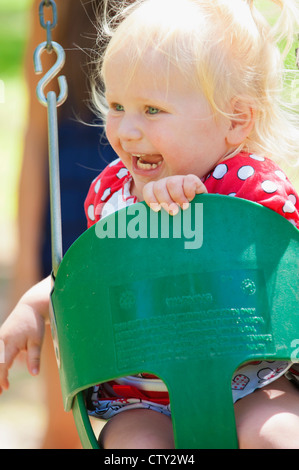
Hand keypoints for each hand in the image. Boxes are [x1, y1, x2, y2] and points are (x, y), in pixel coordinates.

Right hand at [0, 276, 50, 393]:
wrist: (31, 306)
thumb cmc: (35, 323)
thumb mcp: (37, 341)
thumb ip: (35, 358)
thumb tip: (34, 374)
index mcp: (10, 343)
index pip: (2, 365)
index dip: (2, 378)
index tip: (5, 388)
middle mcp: (1, 341)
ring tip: (0, 389)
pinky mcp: (0, 339)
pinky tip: (2, 376)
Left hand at [143, 174, 206, 214]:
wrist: (200, 214)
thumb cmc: (181, 218)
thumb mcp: (169, 219)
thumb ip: (160, 220)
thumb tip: (148, 231)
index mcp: (157, 191)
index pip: (148, 189)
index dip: (150, 198)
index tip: (157, 210)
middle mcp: (166, 184)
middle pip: (159, 187)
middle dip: (165, 201)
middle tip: (173, 212)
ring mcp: (179, 180)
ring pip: (172, 182)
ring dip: (177, 196)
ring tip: (184, 207)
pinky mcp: (192, 180)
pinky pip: (189, 180)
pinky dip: (189, 191)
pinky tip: (191, 199)